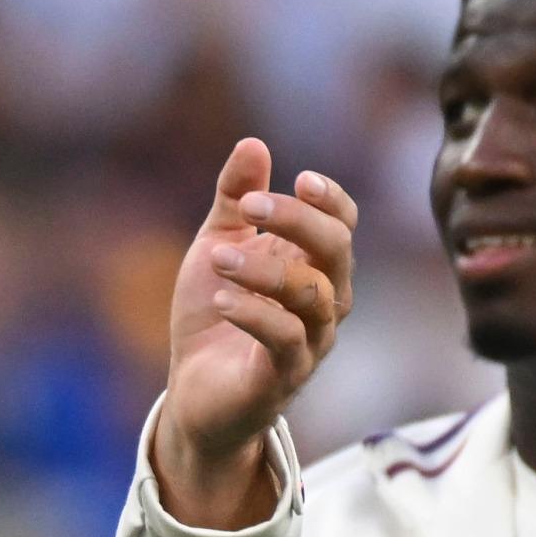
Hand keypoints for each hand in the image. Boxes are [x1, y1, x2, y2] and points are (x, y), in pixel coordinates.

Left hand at [155, 138, 357, 527]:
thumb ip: (236, 200)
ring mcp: (310, 342)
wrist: (192, 394)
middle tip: (252, 207)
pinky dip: (253, 314)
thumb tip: (253, 143)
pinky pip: (285, 339)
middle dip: (297, 221)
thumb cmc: (214, 318)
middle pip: (337, 250)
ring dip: (264, 269)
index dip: (330, 199)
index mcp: (313, 266)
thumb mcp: (217, 246)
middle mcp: (324, 302)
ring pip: (312, 294)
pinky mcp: (283, 377)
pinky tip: (221, 299)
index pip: (343, 224)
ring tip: (217, 258)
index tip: (299, 177)